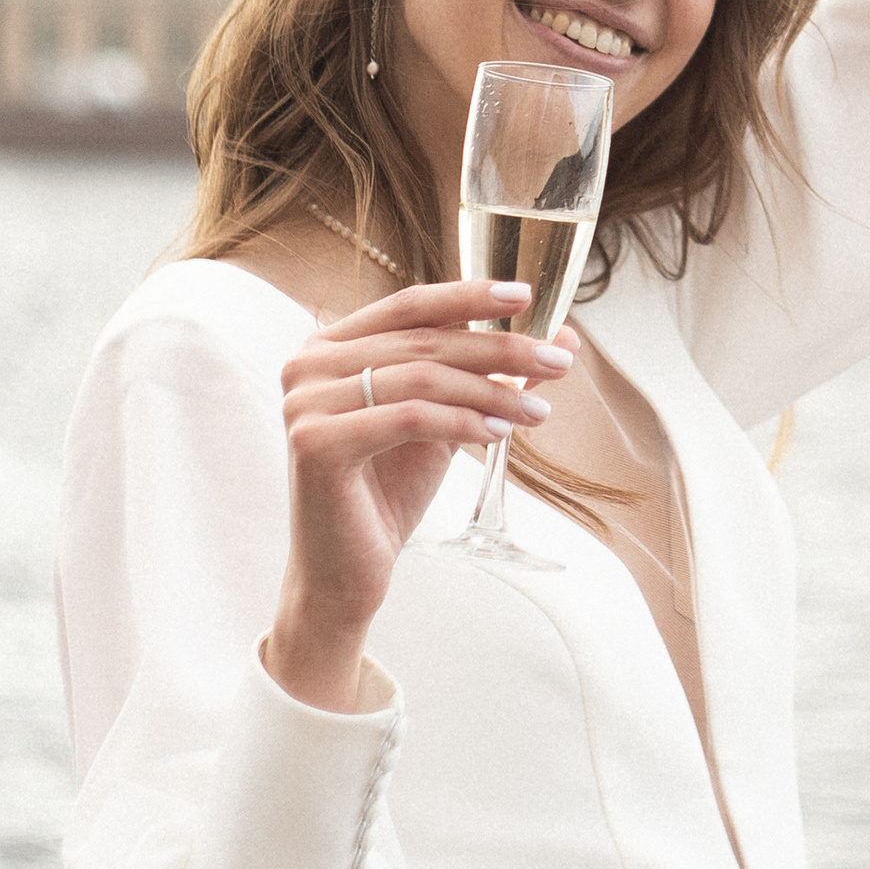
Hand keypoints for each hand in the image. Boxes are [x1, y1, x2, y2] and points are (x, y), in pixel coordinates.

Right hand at [264, 280, 576, 711]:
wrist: (346, 572)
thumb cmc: (390, 492)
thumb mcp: (446, 420)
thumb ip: (490, 375)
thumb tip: (564, 336)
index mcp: (330, 347)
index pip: (409, 305)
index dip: (469, 295)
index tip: (526, 295)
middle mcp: (307, 365)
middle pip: (424, 340)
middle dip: (500, 349)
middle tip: (557, 360)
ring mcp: (305, 402)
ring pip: (422, 377)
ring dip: (491, 390)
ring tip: (537, 412)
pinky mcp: (316, 443)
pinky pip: (411, 417)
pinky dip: (463, 421)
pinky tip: (499, 432)